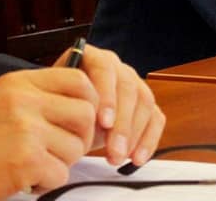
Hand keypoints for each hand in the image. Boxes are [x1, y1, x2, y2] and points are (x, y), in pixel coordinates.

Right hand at [0, 69, 97, 200]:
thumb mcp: (4, 98)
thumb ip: (41, 95)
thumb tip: (89, 105)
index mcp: (22, 83)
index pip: (80, 81)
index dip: (91, 101)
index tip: (82, 119)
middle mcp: (26, 102)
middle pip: (85, 115)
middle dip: (80, 137)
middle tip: (61, 149)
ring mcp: (26, 130)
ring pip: (76, 148)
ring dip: (62, 163)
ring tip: (36, 165)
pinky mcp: (26, 161)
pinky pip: (60, 174)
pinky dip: (47, 182)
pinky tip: (26, 179)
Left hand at [53, 44, 165, 166]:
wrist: (66, 117)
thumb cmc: (61, 109)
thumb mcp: (59, 106)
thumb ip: (71, 109)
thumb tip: (85, 123)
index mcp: (93, 58)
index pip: (104, 68)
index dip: (107, 95)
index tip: (104, 123)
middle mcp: (117, 68)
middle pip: (128, 87)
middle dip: (123, 123)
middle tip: (114, 150)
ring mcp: (134, 84)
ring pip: (145, 102)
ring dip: (134, 135)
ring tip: (118, 158)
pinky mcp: (146, 104)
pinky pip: (156, 118)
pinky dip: (149, 140)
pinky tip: (137, 158)